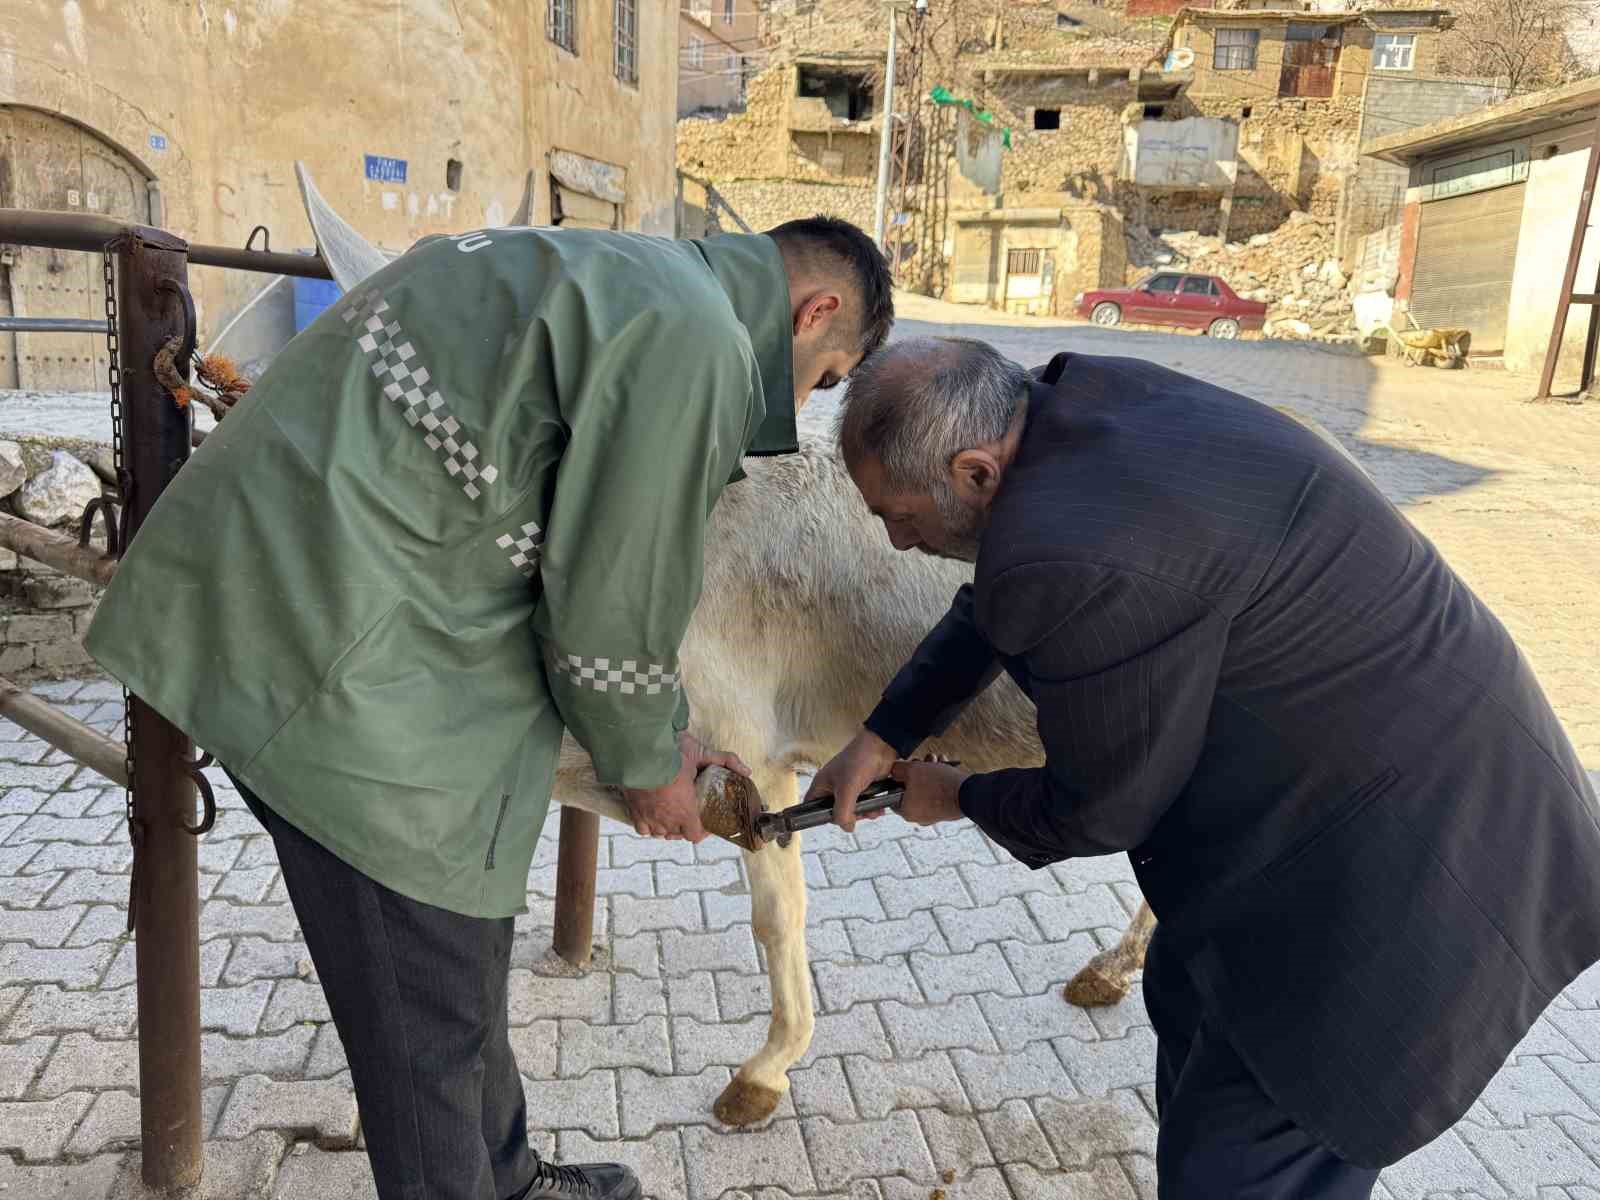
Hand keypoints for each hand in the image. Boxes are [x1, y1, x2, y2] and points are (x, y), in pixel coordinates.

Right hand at [622, 733, 750, 842]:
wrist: (638, 750)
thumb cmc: (669, 753)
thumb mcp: (700, 752)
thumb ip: (725, 761)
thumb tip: (746, 771)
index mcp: (685, 810)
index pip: (696, 835)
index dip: (703, 831)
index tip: (706, 823)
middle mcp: (667, 819)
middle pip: (678, 834)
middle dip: (685, 826)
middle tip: (689, 814)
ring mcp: (649, 817)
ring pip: (660, 833)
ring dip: (668, 827)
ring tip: (672, 815)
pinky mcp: (634, 811)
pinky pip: (642, 829)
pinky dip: (649, 826)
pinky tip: (653, 817)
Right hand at [804, 727, 896, 831]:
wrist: (881, 747)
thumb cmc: (859, 759)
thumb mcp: (847, 789)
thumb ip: (843, 812)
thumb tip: (846, 827)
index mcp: (822, 784)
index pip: (811, 806)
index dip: (818, 816)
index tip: (832, 821)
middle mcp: (833, 787)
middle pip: (834, 812)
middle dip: (848, 817)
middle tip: (857, 816)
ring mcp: (848, 788)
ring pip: (851, 810)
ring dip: (863, 813)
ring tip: (871, 812)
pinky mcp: (862, 788)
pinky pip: (863, 804)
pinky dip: (871, 808)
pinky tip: (878, 808)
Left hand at [892, 758, 969, 826]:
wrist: (968, 793)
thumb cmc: (940, 785)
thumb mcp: (912, 770)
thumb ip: (898, 770)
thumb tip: (894, 770)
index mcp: (906, 811)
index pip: (892, 795)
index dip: (897, 778)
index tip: (903, 769)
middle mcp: (919, 816)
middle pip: (911, 789)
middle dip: (917, 770)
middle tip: (922, 761)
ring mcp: (933, 813)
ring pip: (925, 788)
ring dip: (929, 771)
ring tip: (936, 760)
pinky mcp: (945, 809)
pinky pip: (937, 792)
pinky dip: (939, 779)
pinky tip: (943, 765)